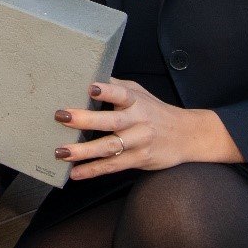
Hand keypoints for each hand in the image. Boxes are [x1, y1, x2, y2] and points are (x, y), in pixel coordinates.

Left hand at [54, 78, 243, 180]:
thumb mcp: (139, 93)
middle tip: (61, 116)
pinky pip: (113, 166)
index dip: (106, 91)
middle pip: (111, 121)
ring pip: (109, 147)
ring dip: (83, 151)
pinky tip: (76, 173)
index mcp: (136, 101)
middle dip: (85, 120)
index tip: (90, 88)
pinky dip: (93, 170)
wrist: (186, 135)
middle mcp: (138, 121)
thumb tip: (86, 75)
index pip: (121, 94)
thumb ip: (115, 87)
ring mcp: (139, 142)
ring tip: (61, 151)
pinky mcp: (139, 160)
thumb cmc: (155, 110)